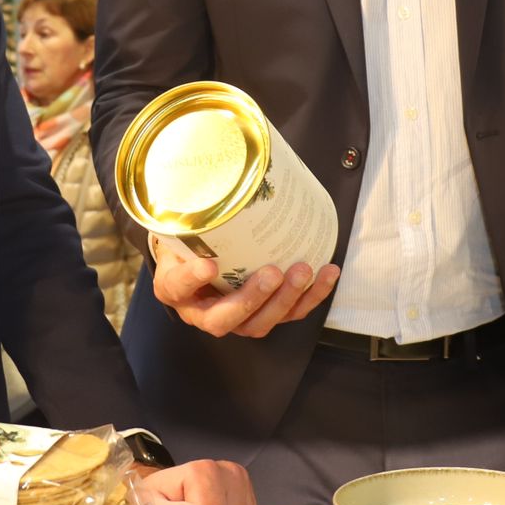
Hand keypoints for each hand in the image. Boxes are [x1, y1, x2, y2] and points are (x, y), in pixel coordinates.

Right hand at [152, 237, 339, 338]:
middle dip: (253, 298)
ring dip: (287, 299)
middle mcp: (204, 312)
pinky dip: (312, 296)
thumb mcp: (177, 232)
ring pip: (261, 322)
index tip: (208, 266)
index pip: (179, 287)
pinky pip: (290, 313)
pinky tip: (327, 273)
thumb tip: (204, 181)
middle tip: (272, 273)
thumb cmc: (188, 246)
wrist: (197, 261)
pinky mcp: (265, 315)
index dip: (193, 280)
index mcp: (176, 290)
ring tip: (304, 271)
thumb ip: (188, 220)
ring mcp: (237, 318)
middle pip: (225, 319)